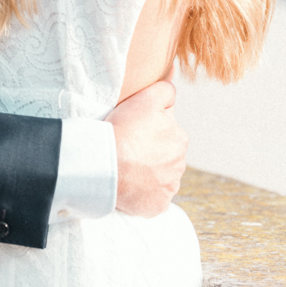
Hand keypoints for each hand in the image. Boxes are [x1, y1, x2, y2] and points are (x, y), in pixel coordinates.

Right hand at [109, 78, 187, 216]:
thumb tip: (173, 80)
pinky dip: (143, 194)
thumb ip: (164, 90)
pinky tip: (129, 186)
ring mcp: (168, 188)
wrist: (105, 164)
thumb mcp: (145, 99)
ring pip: (159, 178)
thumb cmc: (123, 129)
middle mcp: (179, 165)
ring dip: (147, 174)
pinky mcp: (157, 205)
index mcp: (180, 139)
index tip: (133, 132)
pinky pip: (152, 199)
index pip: (167, 132)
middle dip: (151, 153)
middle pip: (164, 156)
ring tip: (125, 168)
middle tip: (128, 149)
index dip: (149, 131)